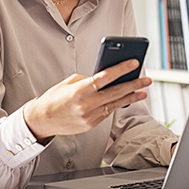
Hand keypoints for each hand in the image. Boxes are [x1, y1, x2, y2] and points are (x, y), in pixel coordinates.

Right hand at [24, 59, 150, 139]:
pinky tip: (125, 100)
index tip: (134, 63)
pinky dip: (116, 105)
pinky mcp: (91, 125)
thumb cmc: (54, 98)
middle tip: (146, 80)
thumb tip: (106, 78)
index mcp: (79, 90)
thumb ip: (87, 80)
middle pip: (115, 92)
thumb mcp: (69, 83)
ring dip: (130, 97)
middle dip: (133, 85)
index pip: (105, 77)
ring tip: (142, 91)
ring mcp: (89, 116)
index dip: (121, 70)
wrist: (42, 120)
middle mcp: (86, 104)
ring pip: (115, 104)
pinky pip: (107, 113)